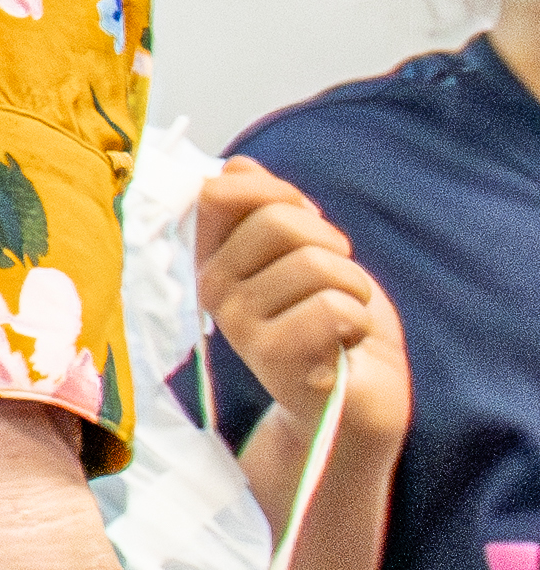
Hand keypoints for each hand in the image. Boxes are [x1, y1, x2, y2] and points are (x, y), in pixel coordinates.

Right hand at [195, 159, 404, 450]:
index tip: (304, 225)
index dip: (279, 194)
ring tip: (345, 317)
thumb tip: (237, 167)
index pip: (223, 190)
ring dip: (353, 288)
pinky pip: (333, 307)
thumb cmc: (332, 326)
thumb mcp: (304, 255)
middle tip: (337, 281)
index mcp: (213, 257)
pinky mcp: (271, 355)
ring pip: (315, 264)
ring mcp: (237, 323)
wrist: (355, 402)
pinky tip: (345, 342)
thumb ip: (270, 210)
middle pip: (280, 220)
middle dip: (331, 242)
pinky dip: (358, 320)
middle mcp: (211, 287)